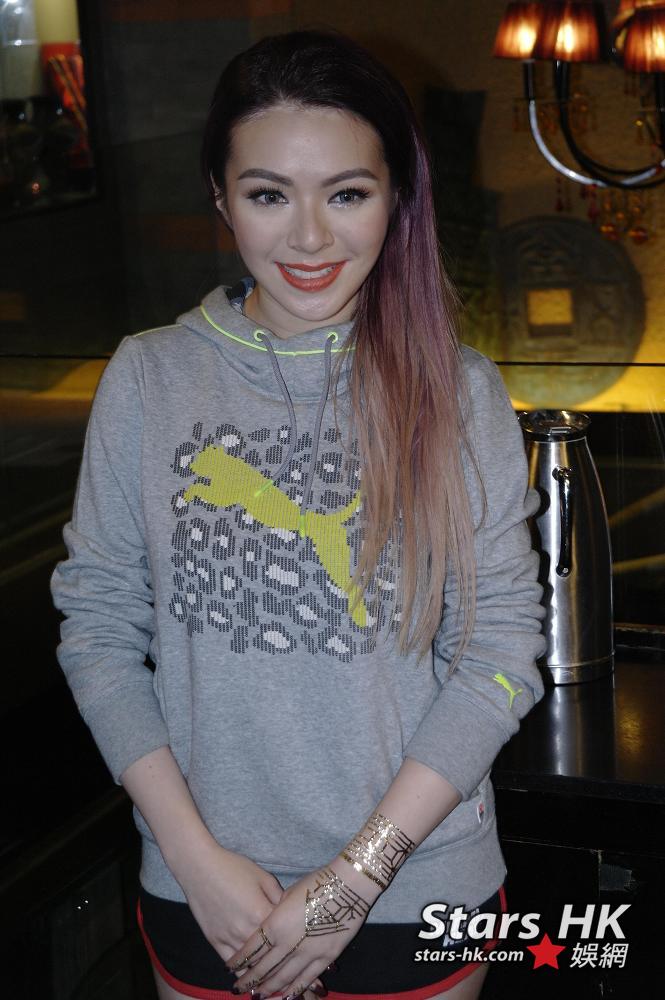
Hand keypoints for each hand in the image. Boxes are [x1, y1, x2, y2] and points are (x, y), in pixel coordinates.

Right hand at [175, 840, 326, 996]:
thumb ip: (280, 899)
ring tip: (283, 995)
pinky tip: (253, 988)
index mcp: (264, 914)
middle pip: (272, 961)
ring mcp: (231, 939)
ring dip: (267, 984)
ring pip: (252, 969)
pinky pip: (233, 966)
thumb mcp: (263, 878)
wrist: (200, 867)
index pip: (288, 940)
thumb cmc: (234, 868)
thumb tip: (292, 914)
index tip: (321, 974)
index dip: (304, 956)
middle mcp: (248, 931)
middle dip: (290, 979)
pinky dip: (244, 977)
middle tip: (309, 995)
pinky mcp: (216, 942)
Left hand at [226, 862, 375, 998]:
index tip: (230, 967)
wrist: (348, 885)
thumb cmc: (315, 882)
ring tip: (256, 996)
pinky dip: (293, 990)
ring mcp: (307, 953)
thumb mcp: (287, 893)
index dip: (239, 961)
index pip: (251, 949)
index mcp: (275, 925)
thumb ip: (275, 913)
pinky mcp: (325, 958)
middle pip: (263, 968)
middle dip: (249, 980)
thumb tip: (269, 922)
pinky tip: (284, 996)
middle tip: (238, 988)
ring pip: (283, 978)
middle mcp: (288, 943)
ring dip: (268, 988)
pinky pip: (305, 979)